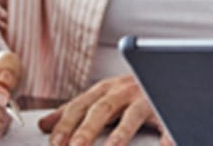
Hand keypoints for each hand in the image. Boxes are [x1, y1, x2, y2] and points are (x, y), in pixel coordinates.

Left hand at [38, 74, 174, 145]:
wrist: (168, 73)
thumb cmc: (131, 93)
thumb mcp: (102, 97)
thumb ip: (76, 111)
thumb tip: (44, 124)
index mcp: (105, 89)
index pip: (81, 105)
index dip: (67, 123)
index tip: (55, 142)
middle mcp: (124, 91)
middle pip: (102, 109)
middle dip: (87, 129)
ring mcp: (146, 98)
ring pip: (132, 115)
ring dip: (121, 133)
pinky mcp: (168, 106)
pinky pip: (169, 120)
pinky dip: (168, 132)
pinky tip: (166, 143)